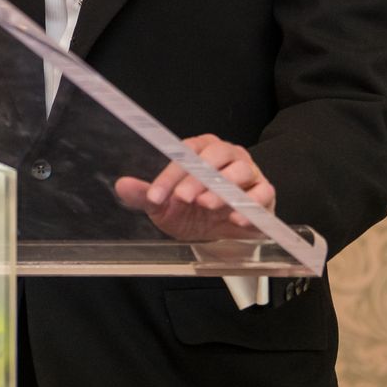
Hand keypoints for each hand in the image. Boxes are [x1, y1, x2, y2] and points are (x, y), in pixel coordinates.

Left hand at [114, 134, 275, 241]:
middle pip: (215, 156)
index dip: (169, 175)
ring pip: (240, 171)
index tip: (155, 196)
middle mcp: (227, 155)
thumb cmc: (192, 213)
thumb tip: (121, 185)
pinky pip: (262, 193)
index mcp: (201, 150)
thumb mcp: (166, 207)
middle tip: (183, 198)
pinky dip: (250, 205)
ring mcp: (249, 172)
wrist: (219, 236)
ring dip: (222, 188)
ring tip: (206, 205)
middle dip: (197, 178)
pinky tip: (236, 218)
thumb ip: (146, 196)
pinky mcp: (265, 193)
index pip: (185, 154)